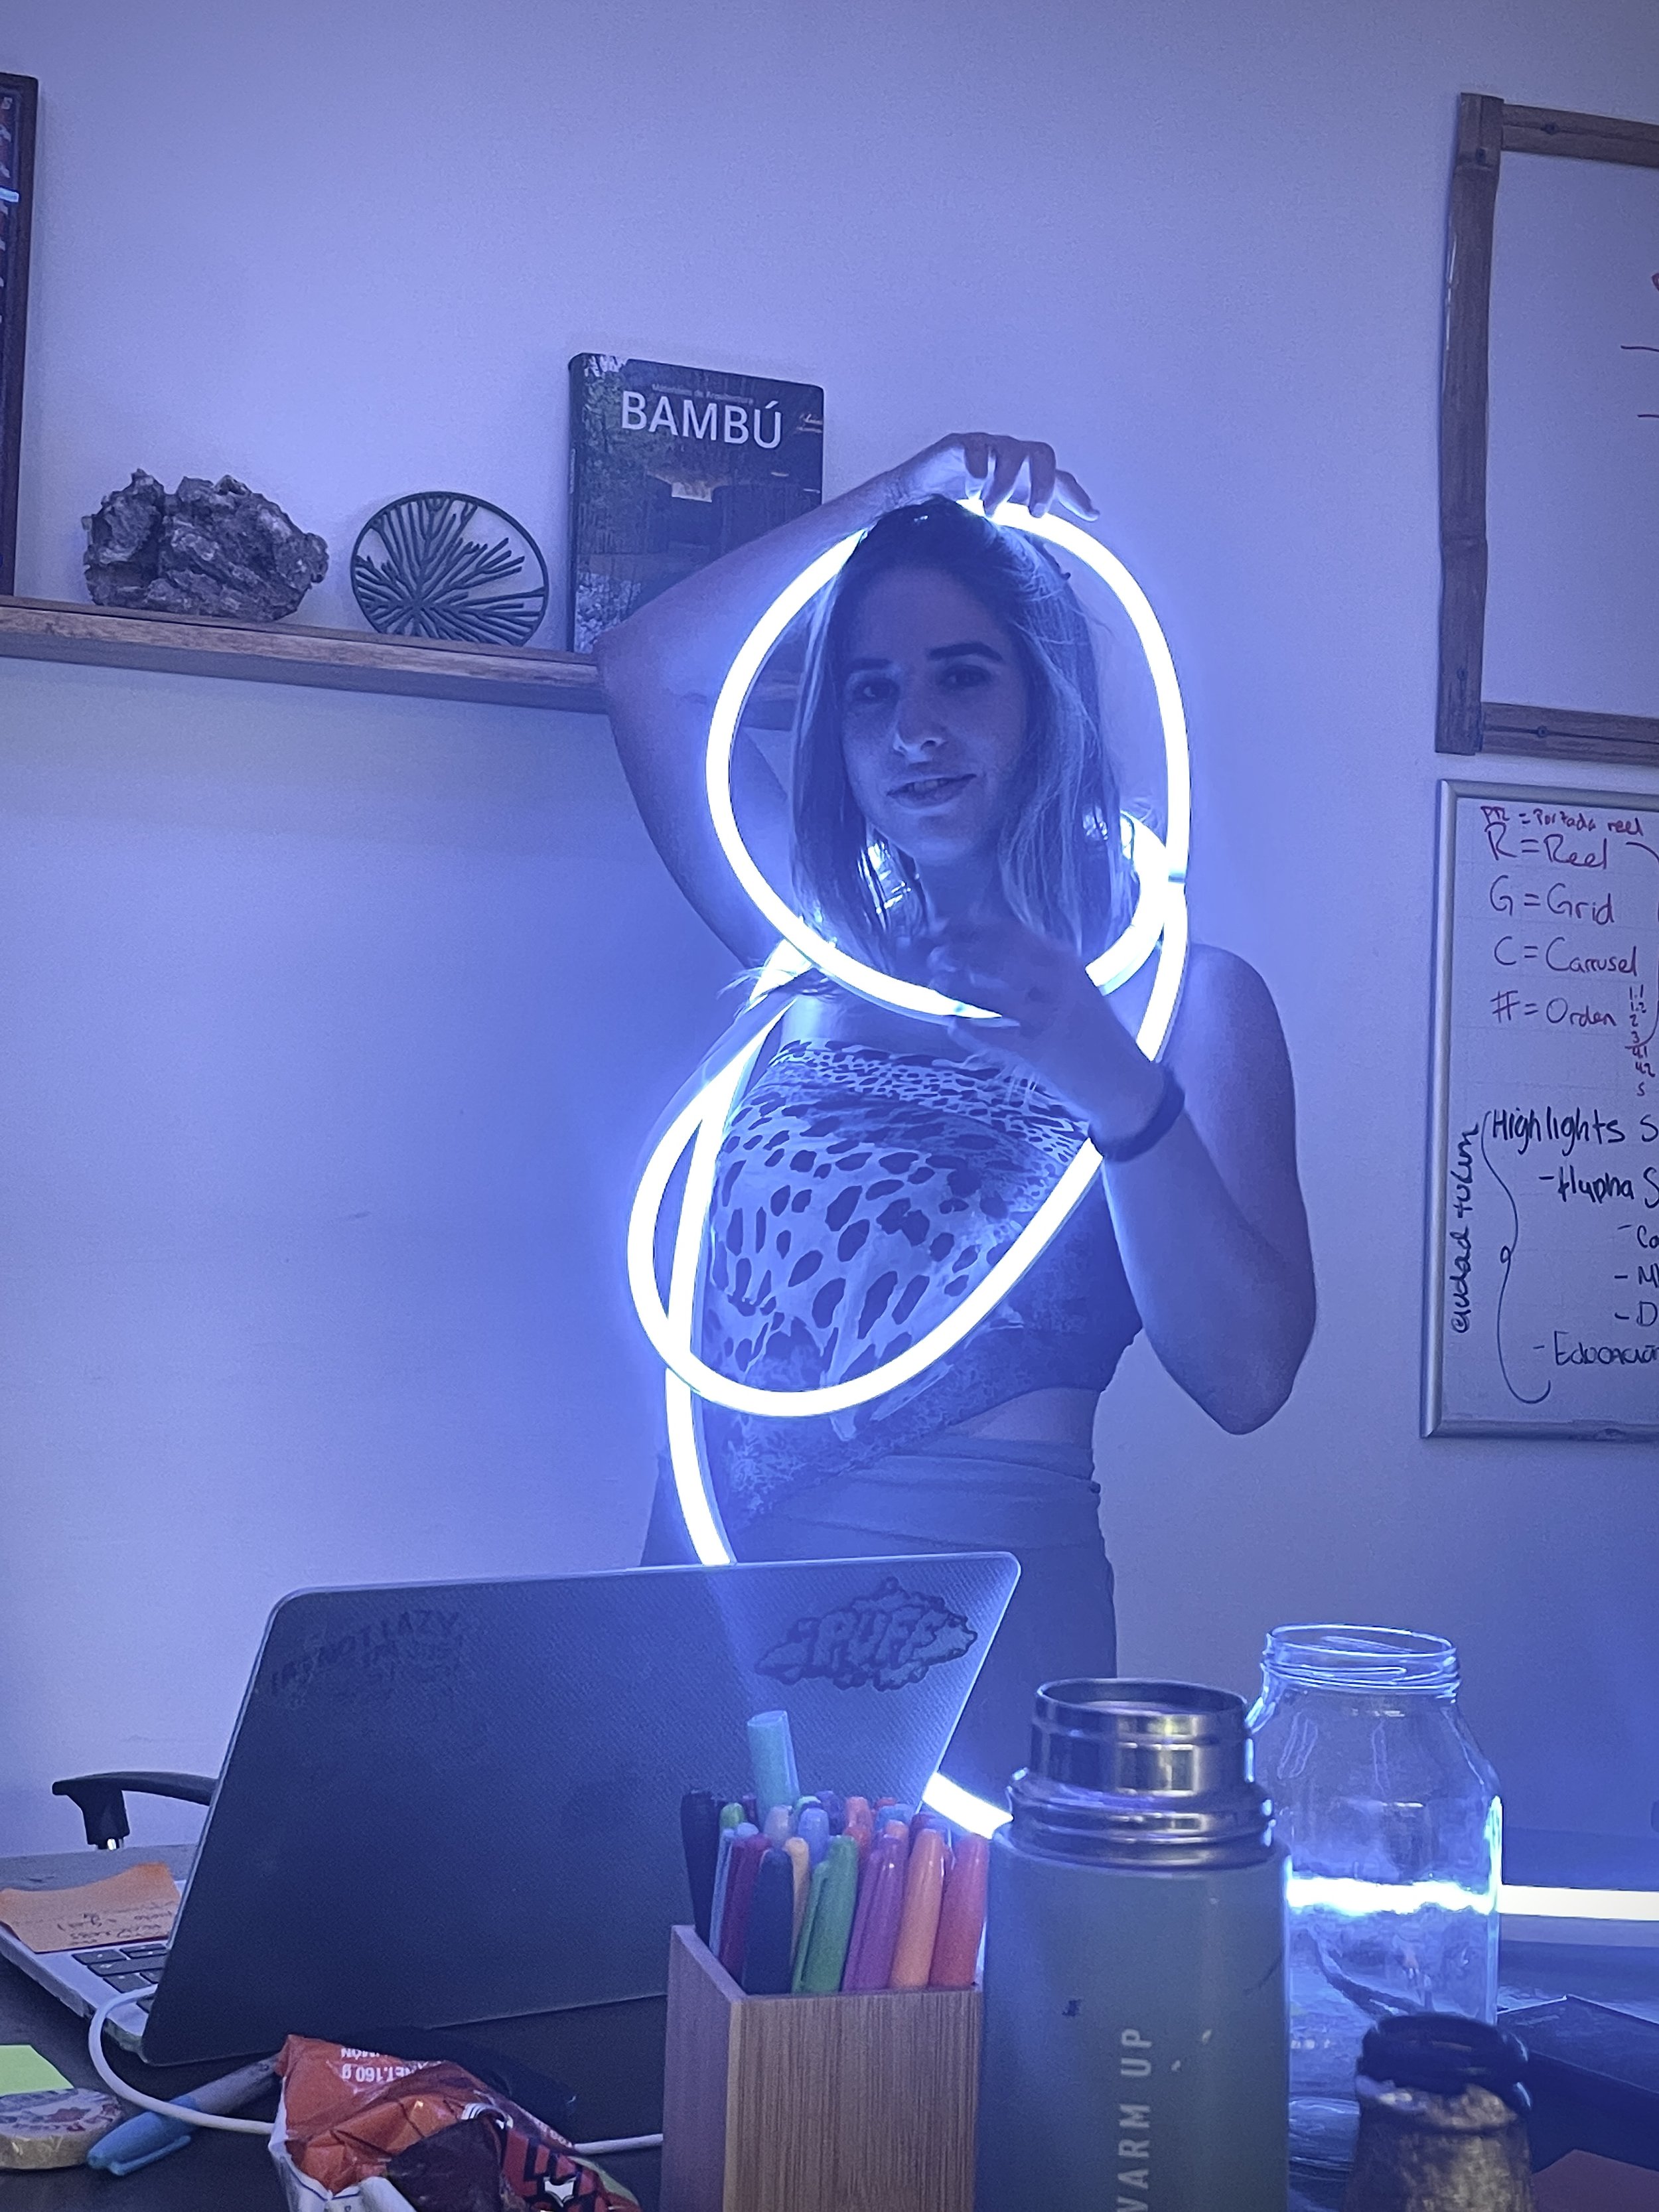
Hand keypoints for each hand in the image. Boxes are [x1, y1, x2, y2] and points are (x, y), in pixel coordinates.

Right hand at [891, 434, 1097, 521]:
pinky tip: (970, 490)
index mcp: (1019, 476)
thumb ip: (1020, 534)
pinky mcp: (958, 445)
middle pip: (1042, 454)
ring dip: (1006, 484)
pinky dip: (979, 471)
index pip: (1056, 477)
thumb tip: (1051, 563)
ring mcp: (983, 447)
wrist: (906, 504)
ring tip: (991, 509)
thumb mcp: (992, 528)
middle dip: (1043, 485)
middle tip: (1033, 514)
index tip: (1090, 515)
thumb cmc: (949, 511)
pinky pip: (978, 449)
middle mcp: (1006, 457)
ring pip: (1013, 451)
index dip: (1074, 494)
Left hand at [926, 915, 1162, 1139]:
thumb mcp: (1072, 988)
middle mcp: (1059, 983)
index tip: (940, 926)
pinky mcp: (1043, 1051)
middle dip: (960, 952)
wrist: (1125, 1081)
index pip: (1010, 932)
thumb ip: (1037, 968)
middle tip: (933, 954)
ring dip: (959, 987)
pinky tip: (951, 1024)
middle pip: (999, 956)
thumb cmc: (1093, 1034)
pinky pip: (996, 1035)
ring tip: (936, 983)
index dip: (970, 926)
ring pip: (994, 994)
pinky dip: (969, 1029)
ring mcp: (1051, 1016)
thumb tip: (983, 948)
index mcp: (1064, 962)